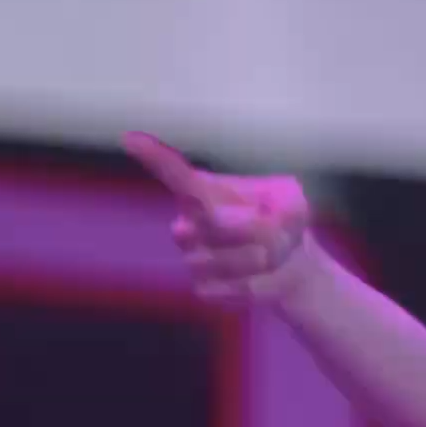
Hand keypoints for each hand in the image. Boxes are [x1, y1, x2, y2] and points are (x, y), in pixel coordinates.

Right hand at [124, 131, 322, 306]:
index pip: (175, 174)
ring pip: (217, 260)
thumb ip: (286, 205)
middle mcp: (189, 222)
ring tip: (271, 256)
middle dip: (251, 231)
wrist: (289, 265)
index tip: (130, 138)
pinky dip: (252, 285)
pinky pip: (224, 288)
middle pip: (211, 224)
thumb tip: (266, 223)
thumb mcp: (295, 204)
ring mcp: (192, 257)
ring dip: (256, 261)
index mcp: (204, 192)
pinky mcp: (203, 287)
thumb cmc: (285, 223)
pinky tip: (260, 277)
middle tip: (277, 232)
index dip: (153, 156)